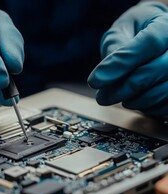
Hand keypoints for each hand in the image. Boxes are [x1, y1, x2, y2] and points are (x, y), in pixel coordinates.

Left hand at [88, 2, 167, 116]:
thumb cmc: (137, 32)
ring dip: (137, 100)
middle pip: (159, 69)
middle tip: (102, 98)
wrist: (158, 38)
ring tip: (117, 97)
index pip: (149, 43)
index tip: (95, 81)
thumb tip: (105, 74)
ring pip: (165, 90)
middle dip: (126, 87)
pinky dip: (147, 107)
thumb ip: (114, 47)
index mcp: (167, 24)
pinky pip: (166, 104)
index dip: (120, 65)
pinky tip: (133, 100)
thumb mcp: (121, 31)